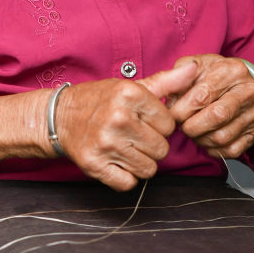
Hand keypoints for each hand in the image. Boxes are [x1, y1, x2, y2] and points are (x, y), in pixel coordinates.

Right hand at [53, 62, 197, 190]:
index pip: (169, 125)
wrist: (58, 117)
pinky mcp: (95, 165)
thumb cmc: (99, 101)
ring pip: (148, 169)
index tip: (143, 122)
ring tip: (124, 148)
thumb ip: (166, 82)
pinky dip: (125, 177)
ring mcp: (106, 143)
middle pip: (161, 149)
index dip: (159, 126)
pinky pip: (128, 183)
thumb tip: (195, 69)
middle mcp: (118, 118)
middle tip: (133, 137)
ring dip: (140, 162)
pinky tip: (116, 162)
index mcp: (130, 95)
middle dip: (151, 146)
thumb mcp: (130, 86)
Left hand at [144, 53, 253, 159]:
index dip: (182, 109)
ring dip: (201, 139)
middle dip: (192, 126)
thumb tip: (169, 96)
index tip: (172, 114)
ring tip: (194, 131)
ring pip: (222, 137)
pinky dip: (213, 150)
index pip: (202, 95)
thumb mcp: (196, 66)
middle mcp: (247, 91)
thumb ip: (178, 77)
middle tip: (182, 126)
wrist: (241, 85)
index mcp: (231, 70)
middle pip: (216, 116)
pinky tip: (206, 139)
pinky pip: (231, 150)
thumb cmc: (213, 76)